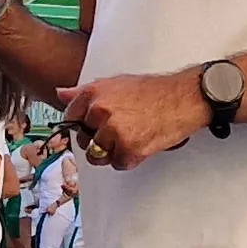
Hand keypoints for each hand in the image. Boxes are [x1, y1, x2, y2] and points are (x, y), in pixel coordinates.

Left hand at [58, 72, 210, 169]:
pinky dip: (130, 159)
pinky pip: (118, 164)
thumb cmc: (155, 91)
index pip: (71, 117)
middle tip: (122, 130)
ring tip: (133, 136)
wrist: (184, 99)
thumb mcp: (117, 83)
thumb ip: (86, 92)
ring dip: (113, 152)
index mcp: (94, 93)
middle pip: (84, 140)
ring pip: (98, 156)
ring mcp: (113, 131)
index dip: (83, 125)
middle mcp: (100, 111)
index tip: (93, 128)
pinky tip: (142, 143)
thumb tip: (61, 93)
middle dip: (99, 140)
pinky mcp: (128, 148)